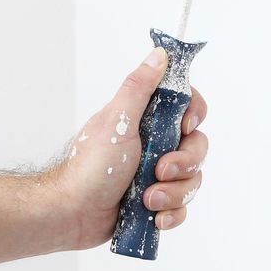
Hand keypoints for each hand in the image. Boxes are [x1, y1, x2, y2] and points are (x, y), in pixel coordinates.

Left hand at [39, 46, 209, 250]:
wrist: (74, 213)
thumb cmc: (90, 166)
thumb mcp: (117, 120)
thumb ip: (139, 87)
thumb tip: (159, 54)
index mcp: (147, 120)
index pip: (187, 107)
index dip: (193, 116)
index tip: (183, 127)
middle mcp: (155, 145)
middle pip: (197, 146)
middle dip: (183, 163)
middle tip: (159, 170)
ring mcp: (156, 175)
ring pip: (191, 180)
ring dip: (173, 192)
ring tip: (148, 199)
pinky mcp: (156, 202)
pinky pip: (181, 207)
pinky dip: (170, 214)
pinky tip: (154, 217)